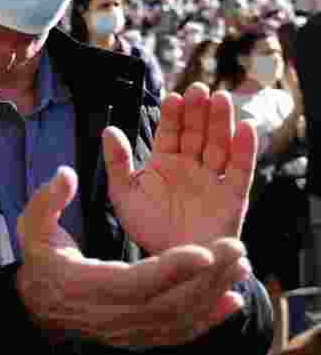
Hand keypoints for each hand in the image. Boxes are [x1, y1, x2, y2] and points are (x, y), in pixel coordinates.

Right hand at [16, 167, 251, 348]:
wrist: (38, 306)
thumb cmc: (41, 260)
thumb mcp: (33, 227)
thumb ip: (48, 200)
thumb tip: (67, 174)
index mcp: (87, 285)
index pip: (136, 281)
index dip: (171, 269)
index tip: (204, 251)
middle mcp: (110, 315)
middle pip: (167, 303)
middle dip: (207, 278)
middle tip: (237, 248)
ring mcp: (126, 331)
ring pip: (179, 319)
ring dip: (214, 294)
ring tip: (241, 265)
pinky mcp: (138, 338)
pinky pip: (179, 333)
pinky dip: (210, 319)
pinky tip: (232, 299)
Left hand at [104, 83, 256, 255]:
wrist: (170, 264)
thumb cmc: (147, 227)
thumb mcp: (124, 193)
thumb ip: (118, 162)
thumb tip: (108, 129)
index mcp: (165, 161)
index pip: (170, 131)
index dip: (173, 115)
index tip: (173, 98)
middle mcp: (191, 166)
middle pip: (197, 132)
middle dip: (199, 112)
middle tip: (199, 89)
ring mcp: (212, 179)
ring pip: (219, 145)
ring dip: (221, 122)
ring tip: (220, 99)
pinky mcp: (232, 197)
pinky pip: (241, 170)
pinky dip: (245, 149)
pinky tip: (246, 128)